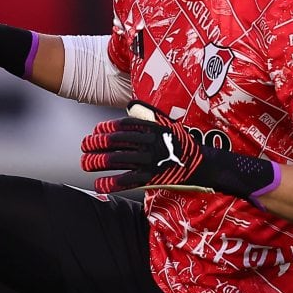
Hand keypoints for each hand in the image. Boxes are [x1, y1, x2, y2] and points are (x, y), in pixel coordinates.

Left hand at [79, 102, 278, 198]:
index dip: (108, 128)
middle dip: (98, 144)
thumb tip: (131, 108)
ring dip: (99, 162)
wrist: (208, 166)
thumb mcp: (170, 126)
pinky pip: (128, 180)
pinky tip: (100, 184)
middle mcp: (151, 143)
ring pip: (119, 160)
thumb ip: (151, 118)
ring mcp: (152, 160)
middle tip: (84, 145)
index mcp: (155, 129)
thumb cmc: (188, 147)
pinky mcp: (154, 177)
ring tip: (86, 163)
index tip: (96, 130)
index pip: (126, 126)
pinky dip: (112, 182)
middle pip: (118, 142)